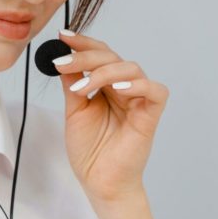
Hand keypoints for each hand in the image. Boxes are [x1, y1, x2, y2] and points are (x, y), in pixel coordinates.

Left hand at [53, 30, 168, 203]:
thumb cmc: (90, 151)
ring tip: (82, 89)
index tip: (63, 36)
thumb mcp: (75, 111)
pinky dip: (138, 85)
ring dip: (103, 72)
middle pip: (113, 57)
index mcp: (107, 86)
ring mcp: (139, 100)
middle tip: (63, 63)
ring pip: (131, 68)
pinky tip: (118, 89)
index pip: (100, 56)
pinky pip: (155, 91)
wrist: (99, 182)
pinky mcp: (151, 115)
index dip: (84, 43)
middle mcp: (125, 88)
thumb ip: (73, 84)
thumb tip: (63, 57)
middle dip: (86, 56)